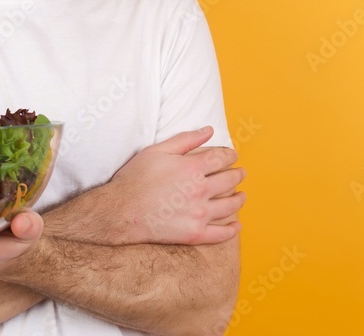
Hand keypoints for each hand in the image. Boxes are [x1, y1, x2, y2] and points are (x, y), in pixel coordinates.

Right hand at [108, 126, 244, 245]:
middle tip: (241, 173)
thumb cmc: (136, 178)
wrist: (121, 211)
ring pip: (230, 206)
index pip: (221, 158)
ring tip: (242, 196)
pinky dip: (232, 230)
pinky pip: (221, 234)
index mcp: (192, 168)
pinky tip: (237, 225)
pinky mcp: (195, 233)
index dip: (230, 155)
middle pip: (229, 180)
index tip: (233, 155)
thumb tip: (209, 130)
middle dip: (237, 174)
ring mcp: (199, 213)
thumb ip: (185, 139)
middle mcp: (200, 190)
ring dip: (239, 199)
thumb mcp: (157, 150)